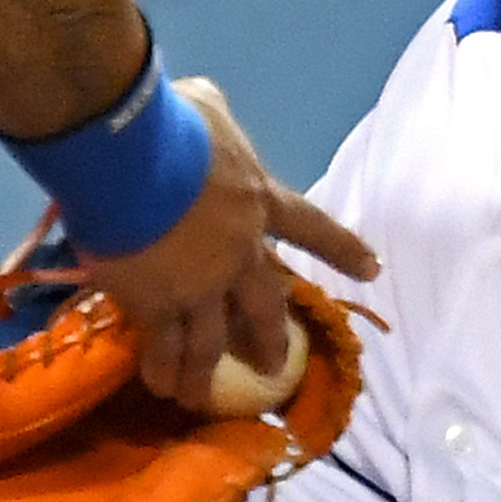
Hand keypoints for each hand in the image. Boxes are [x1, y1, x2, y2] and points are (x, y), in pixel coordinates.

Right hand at [84, 76, 376, 411]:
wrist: (128, 159)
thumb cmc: (169, 125)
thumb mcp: (205, 107)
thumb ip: (213, 116)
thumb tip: (203, 105)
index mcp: (258, 201)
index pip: (311, 228)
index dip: (341, 248)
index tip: (372, 268)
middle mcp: (238, 253)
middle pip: (265, 304)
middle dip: (270, 338)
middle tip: (273, 366)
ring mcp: (199, 285)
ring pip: (210, 340)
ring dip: (205, 371)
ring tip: (196, 396)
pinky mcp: (157, 303)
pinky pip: (163, 343)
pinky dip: (162, 365)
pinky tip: (158, 383)